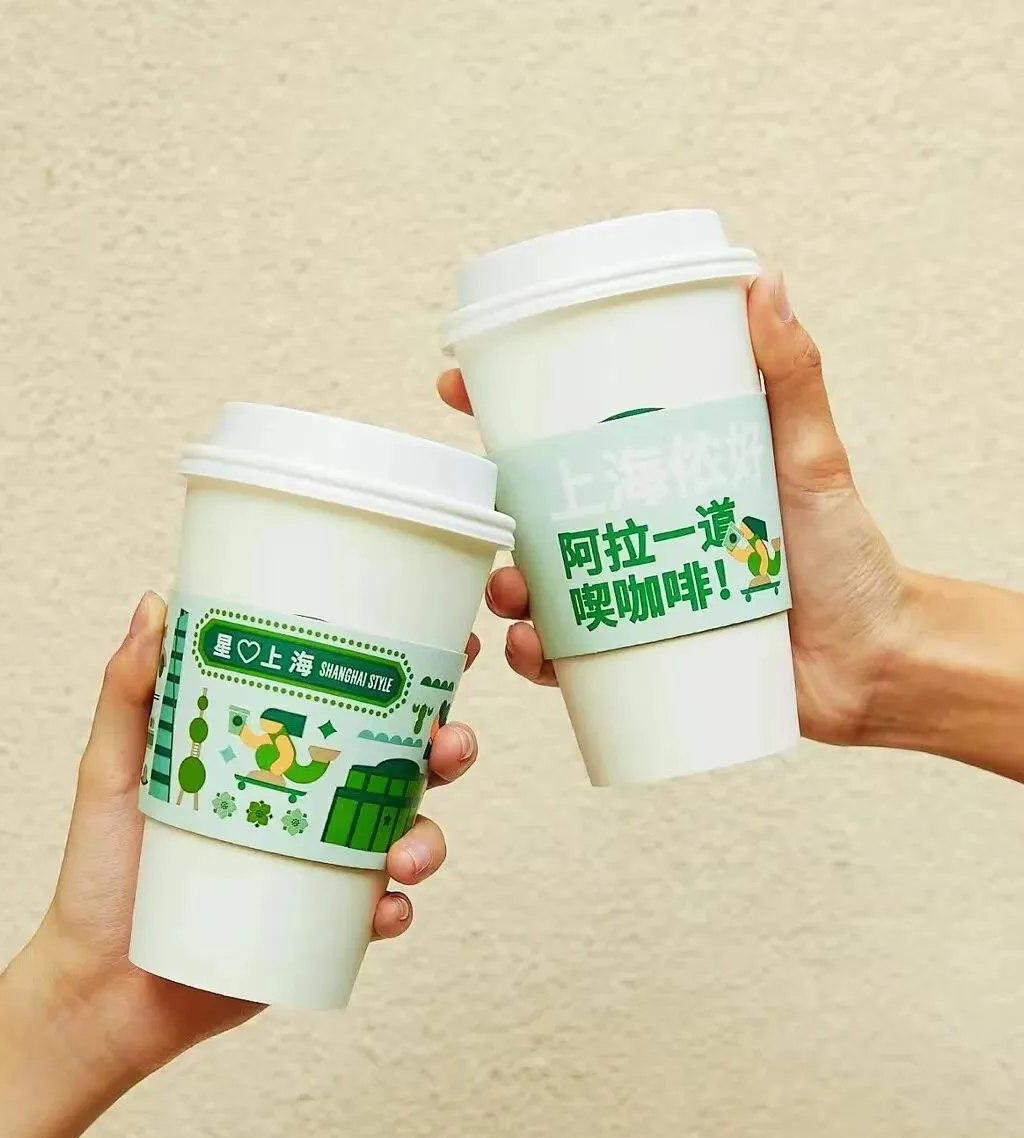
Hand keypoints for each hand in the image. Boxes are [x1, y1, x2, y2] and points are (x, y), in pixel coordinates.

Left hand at [23, 592, 482, 1080]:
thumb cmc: (103, 874)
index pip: (356, 702)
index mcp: (280, 754)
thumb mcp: (114, 770)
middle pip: (404, 765)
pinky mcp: (323, 928)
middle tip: (449, 743)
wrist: (102, 987)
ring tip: (406, 851)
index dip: (413, 674)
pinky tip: (387, 908)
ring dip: (428, 836)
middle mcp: (312, 805)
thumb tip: (155, 605)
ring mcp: (323, 866)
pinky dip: (396, 910)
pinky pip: (379, 915)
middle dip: (447, 748)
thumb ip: (131, 693)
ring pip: (407, 837)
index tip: (449, 646)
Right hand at [438, 271, 906, 747]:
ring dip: (507, 589)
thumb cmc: (848, 556)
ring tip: (512, 593)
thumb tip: (764, 280)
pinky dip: (540, 659)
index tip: (460, 392)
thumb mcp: (812, 459)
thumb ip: (791, 378)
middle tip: (489, 517)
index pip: (570, 439)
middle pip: (538, 516)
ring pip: (543, 590)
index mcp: (662, 479)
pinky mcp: (642, 658)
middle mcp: (637, 535)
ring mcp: (635, 599)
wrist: (873, 661)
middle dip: (493, 515)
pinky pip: (572, 660)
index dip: (506, 415)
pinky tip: (532, 652)